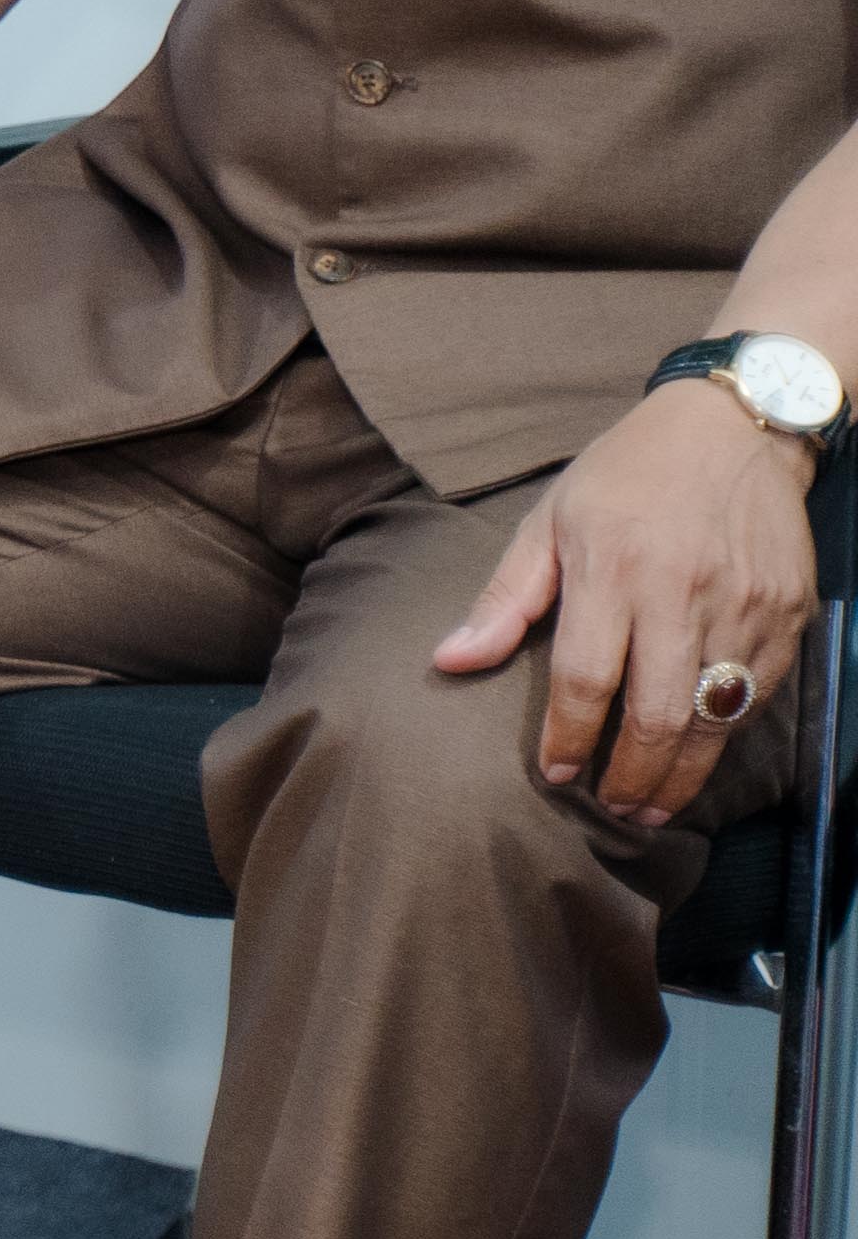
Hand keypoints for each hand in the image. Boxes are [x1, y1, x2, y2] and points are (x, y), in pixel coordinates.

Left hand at [434, 378, 816, 825]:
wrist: (732, 429)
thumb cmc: (625, 475)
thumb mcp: (548, 521)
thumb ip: (504, 599)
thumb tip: (448, 661)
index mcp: (613, 568)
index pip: (585, 678)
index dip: (567, 737)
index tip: (554, 775)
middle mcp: (683, 592)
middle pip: (658, 714)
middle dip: (631, 776)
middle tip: (612, 810)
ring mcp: (746, 606)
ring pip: (717, 717)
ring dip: (684, 772)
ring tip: (653, 804)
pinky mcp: (790, 612)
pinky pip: (761, 692)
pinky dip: (729, 732)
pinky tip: (701, 751)